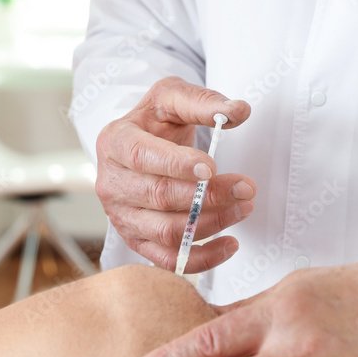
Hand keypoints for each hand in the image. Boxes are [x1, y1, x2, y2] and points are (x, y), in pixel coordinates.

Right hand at [95, 76, 254, 272]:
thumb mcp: (172, 98)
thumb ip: (203, 102)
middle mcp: (112, 183)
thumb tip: (239, 111)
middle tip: (246, 188)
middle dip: (208, 195)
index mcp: (115, 142)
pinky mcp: (137, 241)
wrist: (138, 147)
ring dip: (211, 223)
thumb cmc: (155, 122)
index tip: (213, 167)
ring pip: (167, 231)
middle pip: (160, 196)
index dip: (177, 164)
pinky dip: (203, 258)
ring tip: (243, 208)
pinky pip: (169, 259)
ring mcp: (122, 216)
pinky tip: (230, 244)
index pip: (142, 156)